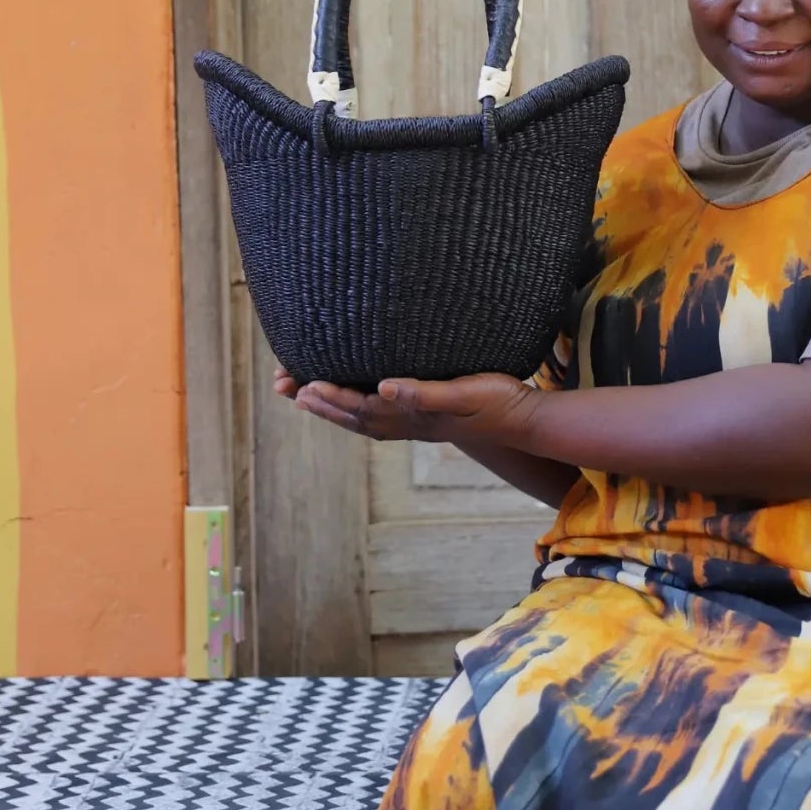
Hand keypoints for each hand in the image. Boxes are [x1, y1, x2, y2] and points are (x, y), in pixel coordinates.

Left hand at [274, 365, 536, 444]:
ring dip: (332, 407)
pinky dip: (358, 409)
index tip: (303, 386)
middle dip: (320, 402)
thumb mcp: (465, 392)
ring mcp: (417, 423)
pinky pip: (380, 415)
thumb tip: (383, 388)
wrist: (525, 421)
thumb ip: (424, 393)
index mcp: (414, 416)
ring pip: (363, 417)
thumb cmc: (499, 401)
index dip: (332, 397)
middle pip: (354, 415)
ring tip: (304, 394)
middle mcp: (410, 423)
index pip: (362, 407)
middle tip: (285, 387)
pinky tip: (355, 399)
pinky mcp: (427, 416)